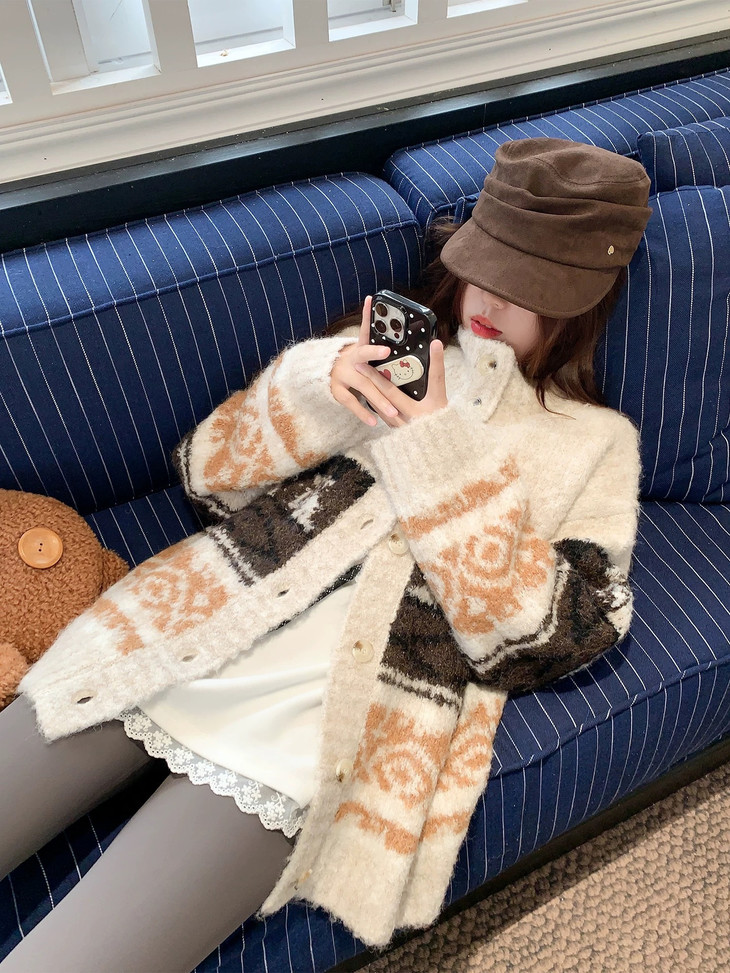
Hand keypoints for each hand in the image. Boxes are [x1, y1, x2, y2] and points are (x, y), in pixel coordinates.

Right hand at [330, 296, 400, 426]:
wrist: (326, 374)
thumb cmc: (359, 366)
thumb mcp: (368, 356)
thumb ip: (384, 352)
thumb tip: (419, 345)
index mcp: (361, 347)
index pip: (366, 328)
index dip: (368, 315)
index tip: (370, 300)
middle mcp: (351, 358)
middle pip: (363, 354)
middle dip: (374, 352)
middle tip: (386, 351)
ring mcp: (342, 374)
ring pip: (363, 386)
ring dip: (379, 400)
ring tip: (394, 411)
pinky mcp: (337, 389)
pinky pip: (351, 403)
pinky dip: (363, 413)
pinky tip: (374, 422)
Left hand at [354, 338, 447, 426]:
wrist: (443, 441)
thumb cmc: (443, 417)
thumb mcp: (441, 393)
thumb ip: (438, 368)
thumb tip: (435, 344)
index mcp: (411, 410)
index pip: (389, 390)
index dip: (375, 375)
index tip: (363, 362)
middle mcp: (400, 420)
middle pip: (379, 397)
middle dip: (368, 381)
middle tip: (357, 365)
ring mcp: (397, 427)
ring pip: (378, 407)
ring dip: (369, 392)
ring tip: (361, 378)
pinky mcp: (396, 431)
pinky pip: (382, 415)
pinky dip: (376, 403)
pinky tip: (372, 395)